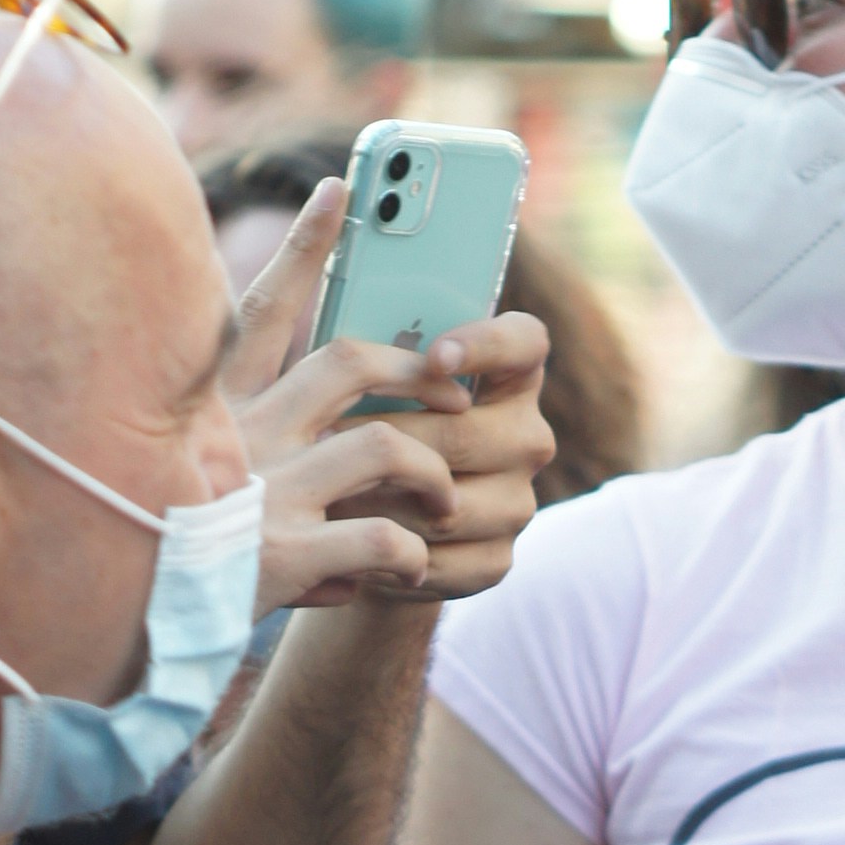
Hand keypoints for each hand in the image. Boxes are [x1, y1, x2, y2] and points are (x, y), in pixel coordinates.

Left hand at [241, 315, 553, 616]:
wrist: (368, 528)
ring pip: (447, 502)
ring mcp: (518, 501)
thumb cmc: (359, 430)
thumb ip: (362, 338)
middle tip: (324, 441)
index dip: (487, 344)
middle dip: (389, 439)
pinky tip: (346, 542)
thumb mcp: (361, 381)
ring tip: (323, 494)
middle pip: (465, 433)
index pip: (525, 342)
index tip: (434, 354)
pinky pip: (440, 557)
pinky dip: (388, 552)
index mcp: (510, 376)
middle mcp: (528, 436)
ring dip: (380, 500)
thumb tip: (316, 284)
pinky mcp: (497, 559)